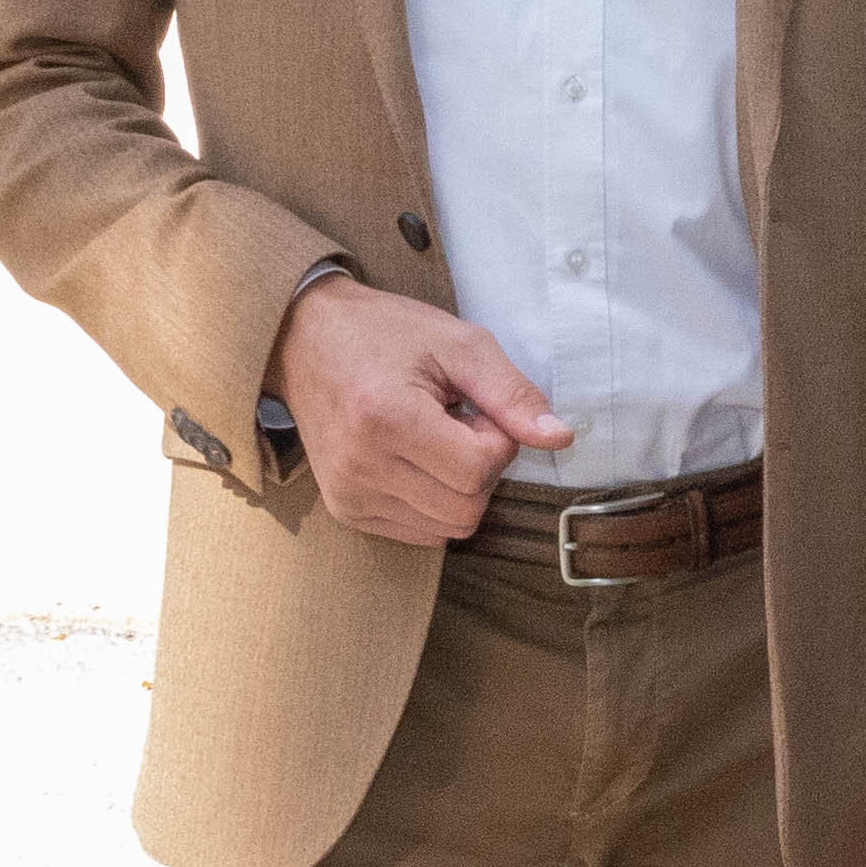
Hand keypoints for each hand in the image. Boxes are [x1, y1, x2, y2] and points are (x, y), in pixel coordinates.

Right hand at [261, 274, 570, 545]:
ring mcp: (348, 495)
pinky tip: (418, 460)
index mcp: (386, 419)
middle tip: (460, 423)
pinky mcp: (345, 511)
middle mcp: (360, 468)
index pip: (478, 470)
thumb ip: (512, 393)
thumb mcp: (459, 344)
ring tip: (436, 438)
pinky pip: (420, 533)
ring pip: (447, 527)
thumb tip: (560, 438)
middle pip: (466, 509)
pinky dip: (436, 503)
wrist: (305, 340)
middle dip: (483, 468)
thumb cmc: (386, 334)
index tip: (478, 408)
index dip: (498, 441)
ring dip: (460, 487)